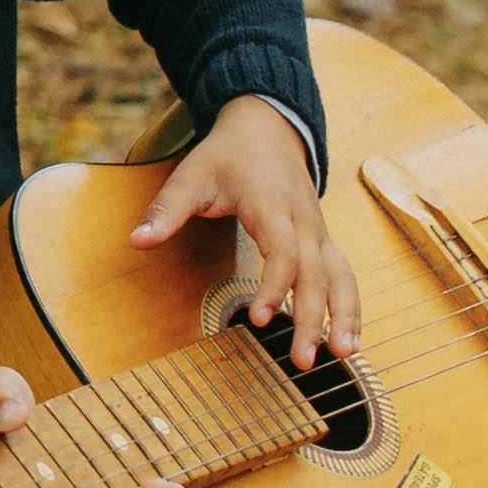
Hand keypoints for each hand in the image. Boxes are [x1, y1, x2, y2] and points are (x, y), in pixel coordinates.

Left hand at [134, 97, 357, 365]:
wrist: (267, 126)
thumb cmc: (228, 155)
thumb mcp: (191, 175)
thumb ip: (166, 211)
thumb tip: (136, 242)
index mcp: (271, 205)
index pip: (283, 251)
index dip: (274, 285)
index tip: (257, 319)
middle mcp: (303, 221)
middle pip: (316, 273)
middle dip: (312, 318)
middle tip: (301, 361)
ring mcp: (318, 231)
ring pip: (341, 276)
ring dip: (345, 316)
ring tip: (342, 355)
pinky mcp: (324, 240)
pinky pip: (344, 275)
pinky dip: (351, 307)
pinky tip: (349, 341)